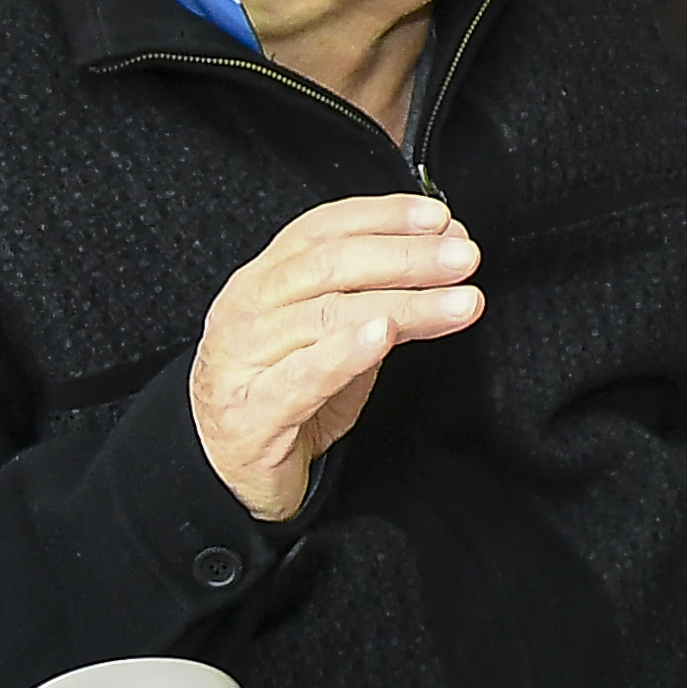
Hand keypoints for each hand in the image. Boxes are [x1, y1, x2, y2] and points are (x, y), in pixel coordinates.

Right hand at [189, 194, 481, 521]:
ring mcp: (243, 358)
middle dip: (407, 257)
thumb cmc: (280, 395)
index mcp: (265, 279)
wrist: (224, 470)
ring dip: (404, 303)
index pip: (324, 228)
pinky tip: (383, 334)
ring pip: (328, 315)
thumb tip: (439, 257)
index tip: (439, 219)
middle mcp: (249, 308)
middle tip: (462, 258)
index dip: (384, 216)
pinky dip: (347, 351)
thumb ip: (375, 298)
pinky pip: (302, 375)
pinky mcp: (252, 412)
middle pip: (332, 266)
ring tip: (455, 301)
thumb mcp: (331, 337)